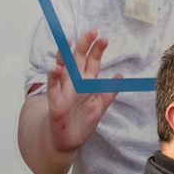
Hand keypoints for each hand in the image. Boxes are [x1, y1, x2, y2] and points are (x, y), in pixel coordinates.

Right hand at [44, 28, 122, 151]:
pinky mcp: (55, 102)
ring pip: (62, 68)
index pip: (90, 61)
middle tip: (91, 32)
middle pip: (77, 59)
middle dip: (83, 45)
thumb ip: (108, 92)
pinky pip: (52, 88)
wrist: (68, 141)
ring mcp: (63, 90)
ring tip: (68, 42)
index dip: (96, 50)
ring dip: (64, 55)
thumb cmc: (81, 121)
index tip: (103, 38)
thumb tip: (120, 77)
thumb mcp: (99, 107)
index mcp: (85, 82)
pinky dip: (53, 78)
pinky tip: (56, 69)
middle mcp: (73, 82)